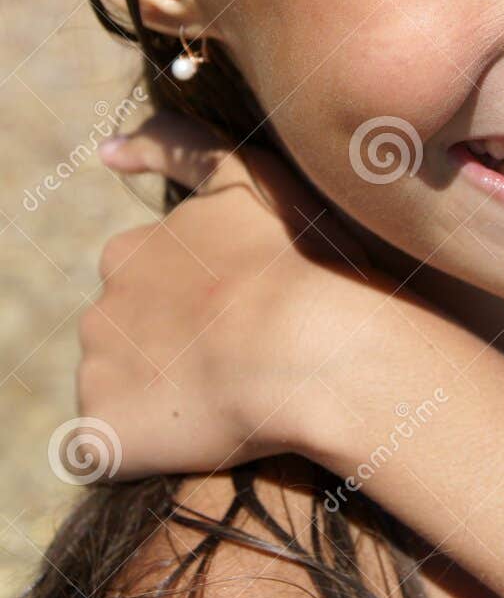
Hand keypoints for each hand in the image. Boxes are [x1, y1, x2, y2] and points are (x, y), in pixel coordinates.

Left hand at [75, 113, 385, 480]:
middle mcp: (100, 310)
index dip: (196, 303)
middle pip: (127, 337)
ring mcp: (98, 376)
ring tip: (228, 406)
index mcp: (128, 253)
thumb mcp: (245, 175)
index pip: (145, 284)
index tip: (241, 315)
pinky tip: (195, 445)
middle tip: (239, 363)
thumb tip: (105, 150)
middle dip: (169, 350)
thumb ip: (178, 146)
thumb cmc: (297, 259)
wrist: (312, 344)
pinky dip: (138, 450)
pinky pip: (106, 450)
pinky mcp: (103, 435)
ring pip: (118, 391)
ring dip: (158, 399)